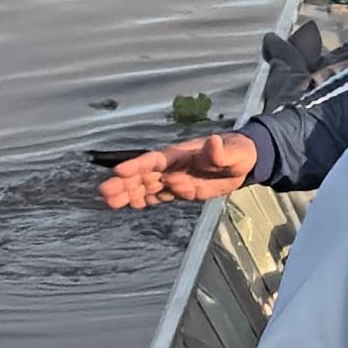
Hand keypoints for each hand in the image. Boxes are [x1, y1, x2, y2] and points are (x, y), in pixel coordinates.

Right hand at [101, 130, 261, 210]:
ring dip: (128, 194)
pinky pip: (158, 196)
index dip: (137, 165)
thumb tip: (213, 142)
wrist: (244, 162)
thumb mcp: (233, 152)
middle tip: (104, 192)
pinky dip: (144, 200)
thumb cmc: (238, 152)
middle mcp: (172, 166)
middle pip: (144, 175)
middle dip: (124, 183)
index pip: (155, 160)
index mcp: (180, 154)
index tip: (118, 170)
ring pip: (146, 187)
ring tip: (108, 201)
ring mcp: (174, 178)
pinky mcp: (179, 190)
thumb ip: (220, 152)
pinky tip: (130, 205)